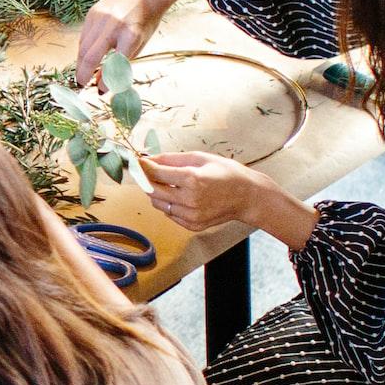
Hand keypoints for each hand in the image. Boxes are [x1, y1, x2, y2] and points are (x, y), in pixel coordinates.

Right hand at [75, 0, 165, 84]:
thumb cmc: (145, 21)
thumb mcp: (139, 44)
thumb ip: (122, 62)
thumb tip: (102, 83)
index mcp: (131, 35)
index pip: (115, 64)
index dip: (106, 81)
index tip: (101, 91)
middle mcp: (113, 25)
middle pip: (91, 55)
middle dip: (84, 73)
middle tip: (82, 86)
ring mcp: (100, 17)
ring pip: (83, 46)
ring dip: (81, 63)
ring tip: (83, 74)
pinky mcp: (92, 13)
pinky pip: (83, 36)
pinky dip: (83, 50)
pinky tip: (84, 58)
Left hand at [141, 150, 294, 236]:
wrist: (248, 197)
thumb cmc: (226, 172)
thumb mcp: (200, 158)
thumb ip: (172, 159)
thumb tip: (149, 159)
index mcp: (192, 179)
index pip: (155, 173)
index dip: (143, 167)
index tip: (136, 161)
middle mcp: (189, 200)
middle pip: (152, 191)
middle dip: (146, 180)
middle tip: (145, 171)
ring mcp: (191, 216)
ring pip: (158, 204)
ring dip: (157, 193)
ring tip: (168, 183)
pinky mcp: (193, 226)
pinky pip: (170, 214)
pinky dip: (169, 204)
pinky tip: (180, 195)